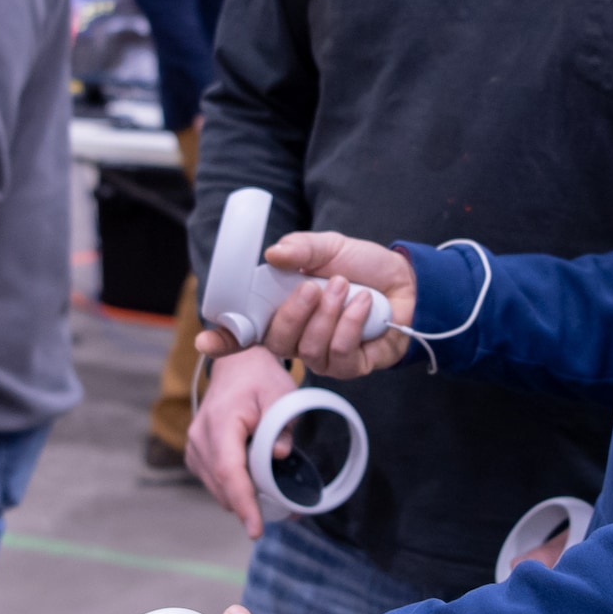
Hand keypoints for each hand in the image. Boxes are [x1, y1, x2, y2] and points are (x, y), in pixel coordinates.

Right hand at [186, 345, 305, 538]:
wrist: (236, 365)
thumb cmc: (261, 379)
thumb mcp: (281, 396)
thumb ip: (281, 426)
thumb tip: (280, 456)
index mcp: (221, 422)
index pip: (229, 471)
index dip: (243, 503)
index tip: (256, 530)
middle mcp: (200, 437)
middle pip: (222, 485)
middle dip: (249, 505)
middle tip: (287, 511)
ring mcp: (194, 446)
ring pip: (216, 487)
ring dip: (241, 497)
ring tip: (274, 495)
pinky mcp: (196, 453)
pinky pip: (214, 480)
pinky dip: (233, 487)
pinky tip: (254, 480)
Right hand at [195, 232, 416, 380]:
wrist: (407, 280)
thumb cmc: (361, 266)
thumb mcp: (329, 247)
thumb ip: (301, 249)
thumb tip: (273, 255)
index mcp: (281, 310)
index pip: (244, 333)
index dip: (223, 341)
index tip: (205, 342)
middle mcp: (297, 338)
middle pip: (276, 342)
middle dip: (294, 314)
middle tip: (315, 286)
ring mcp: (323, 355)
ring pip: (309, 350)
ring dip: (328, 315)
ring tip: (345, 287)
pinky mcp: (351, 366)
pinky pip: (340, 356)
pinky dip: (350, 326)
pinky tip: (364, 305)